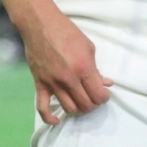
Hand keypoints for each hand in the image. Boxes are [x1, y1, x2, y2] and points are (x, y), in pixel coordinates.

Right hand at [18, 5, 113, 125]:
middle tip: (94, 98)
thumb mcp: (89, 48)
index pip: (98, 95)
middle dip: (93, 105)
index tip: (104, 94)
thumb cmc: (68, 33)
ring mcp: (53, 84)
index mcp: (83, 68)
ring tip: (82, 103)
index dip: (104, 98)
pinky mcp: (39, 84)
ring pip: (69, 108)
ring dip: (78, 110)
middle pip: (85, 105)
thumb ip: (96, 69)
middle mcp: (68, 79)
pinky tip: (58, 121)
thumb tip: (106, 83)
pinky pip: (43, 108)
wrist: (41, 26)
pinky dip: (50, 118)